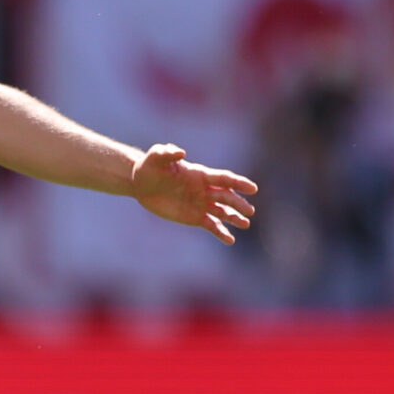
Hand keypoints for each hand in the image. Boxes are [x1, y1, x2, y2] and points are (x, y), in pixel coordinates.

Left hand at [132, 143, 258, 242]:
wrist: (141, 184)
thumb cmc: (150, 166)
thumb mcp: (156, 156)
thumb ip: (168, 153)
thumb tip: (181, 152)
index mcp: (201, 174)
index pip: (224, 179)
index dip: (238, 183)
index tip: (252, 188)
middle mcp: (205, 190)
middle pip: (227, 197)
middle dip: (238, 204)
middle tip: (250, 211)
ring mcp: (201, 204)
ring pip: (223, 212)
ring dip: (234, 218)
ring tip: (245, 224)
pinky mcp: (194, 217)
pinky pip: (211, 225)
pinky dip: (221, 232)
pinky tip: (230, 240)